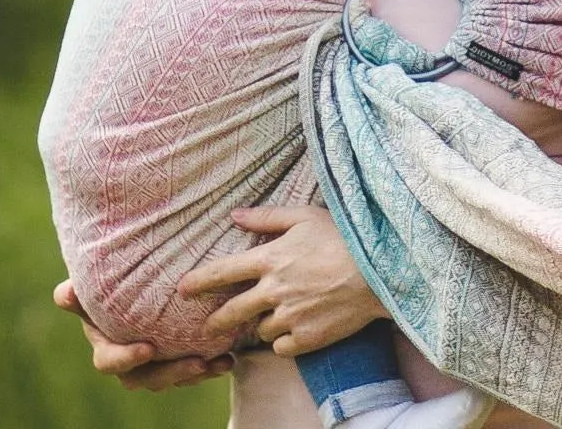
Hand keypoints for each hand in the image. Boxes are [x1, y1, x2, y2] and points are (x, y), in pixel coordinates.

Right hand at [53, 279, 232, 390]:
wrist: (153, 274)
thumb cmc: (118, 273)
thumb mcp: (104, 277)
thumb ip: (84, 288)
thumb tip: (64, 293)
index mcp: (105, 339)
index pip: (108, 361)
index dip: (125, 358)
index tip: (149, 348)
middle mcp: (128, 356)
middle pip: (143, 378)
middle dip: (171, 373)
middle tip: (196, 362)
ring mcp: (154, 361)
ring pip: (172, 378)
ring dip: (194, 373)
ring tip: (219, 362)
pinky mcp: (178, 357)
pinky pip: (193, 370)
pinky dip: (210, 366)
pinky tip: (228, 359)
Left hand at [178, 205, 386, 356]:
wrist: (379, 272)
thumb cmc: (344, 236)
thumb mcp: (305, 216)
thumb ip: (267, 216)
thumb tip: (235, 215)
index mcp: (270, 259)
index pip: (222, 272)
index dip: (198, 281)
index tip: (181, 288)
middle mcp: (273, 291)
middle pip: (231, 312)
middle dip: (216, 320)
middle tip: (209, 325)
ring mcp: (289, 317)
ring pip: (259, 330)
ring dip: (263, 323)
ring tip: (278, 313)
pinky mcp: (306, 338)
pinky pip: (281, 346)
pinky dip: (284, 339)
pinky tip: (296, 327)